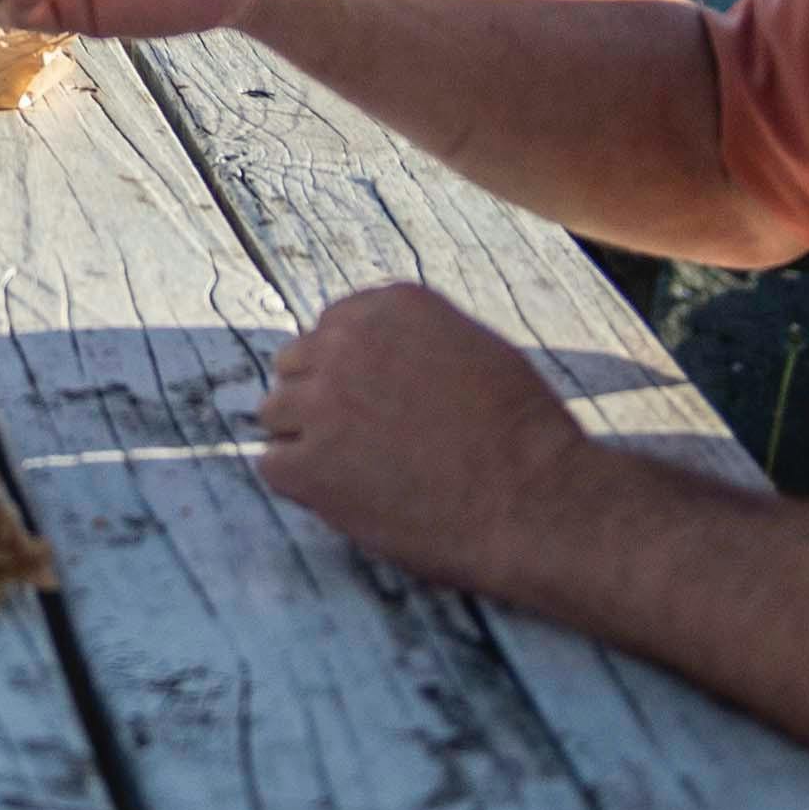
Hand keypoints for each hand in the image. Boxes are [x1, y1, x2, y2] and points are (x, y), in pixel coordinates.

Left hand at [254, 282, 587, 596]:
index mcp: (390, 306)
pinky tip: (346, 499)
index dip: (349, 370)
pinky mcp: (309, 467)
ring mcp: (322, 404)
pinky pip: (273, 466)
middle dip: (321, 400)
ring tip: (358, 472)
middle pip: (296, 365)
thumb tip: (373, 353)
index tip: (373, 401)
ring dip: (306, 440)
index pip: (331, 327)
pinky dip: (302, 486)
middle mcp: (346, 343)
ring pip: (275, 413)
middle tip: (364, 442)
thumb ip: (414, 339)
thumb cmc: (523, 433)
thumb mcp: (475, 349)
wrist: (535, 502)